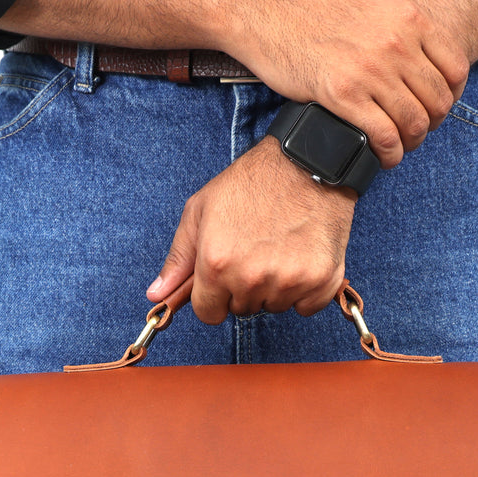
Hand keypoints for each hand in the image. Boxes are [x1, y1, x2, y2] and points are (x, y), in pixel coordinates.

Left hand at [147, 138, 354, 322]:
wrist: (307, 162)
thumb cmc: (252, 184)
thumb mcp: (201, 212)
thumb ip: (178, 259)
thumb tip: (157, 296)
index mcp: (216, 263)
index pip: (208, 314)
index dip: (214, 296)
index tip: (224, 276)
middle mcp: (251, 278)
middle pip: (242, 311)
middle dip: (244, 289)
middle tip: (256, 250)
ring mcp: (288, 281)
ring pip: (274, 308)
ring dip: (275, 288)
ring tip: (281, 248)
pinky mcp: (320, 281)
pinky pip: (306, 307)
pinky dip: (306, 289)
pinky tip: (302, 256)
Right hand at [228, 0, 468, 166]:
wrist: (265, 9)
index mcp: (408, 17)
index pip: (454, 68)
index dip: (452, 95)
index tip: (438, 104)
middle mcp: (395, 45)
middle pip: (436, 101)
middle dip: (432, 123)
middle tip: (417, 129)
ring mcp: (369, 72)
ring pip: (412, 122)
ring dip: (411, 141)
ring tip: (400, 144)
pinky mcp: (343, 96)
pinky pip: (382, 136)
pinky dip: (388, 153)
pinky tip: (383, 155)